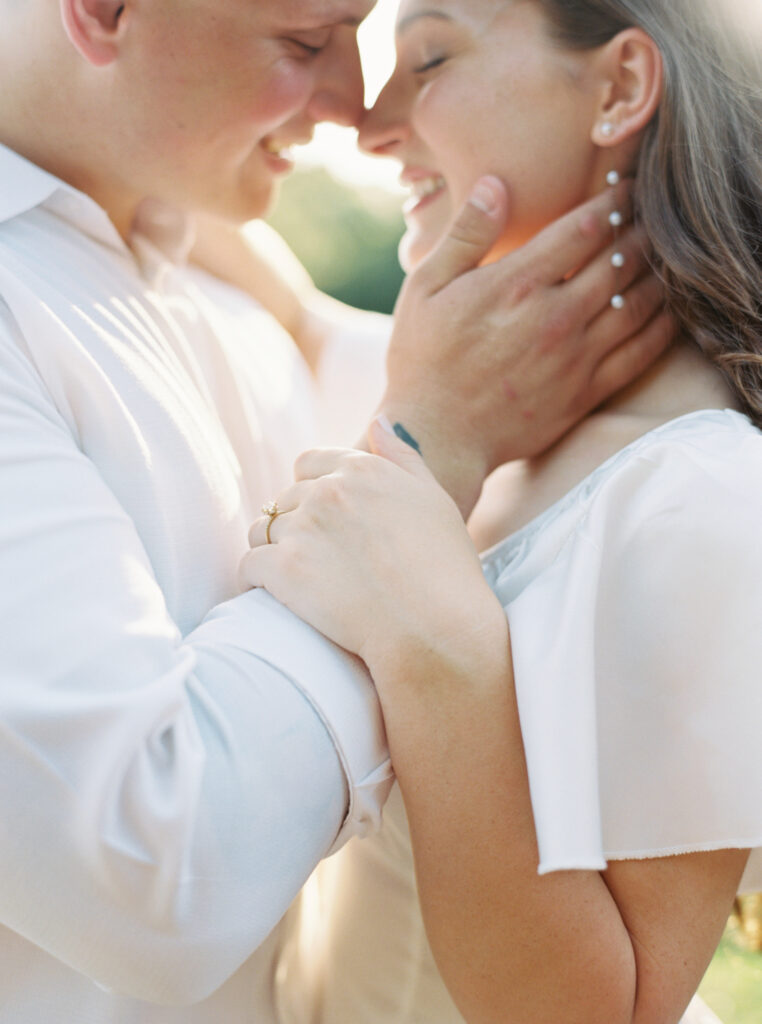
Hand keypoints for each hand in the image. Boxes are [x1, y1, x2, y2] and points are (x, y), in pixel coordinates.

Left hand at [240, 420, 502, 679]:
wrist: (436, 630)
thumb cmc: (444, 570)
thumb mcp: (433, 500)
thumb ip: (402, 456)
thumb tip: (376, 422)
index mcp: (363, 470)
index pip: (308, 464)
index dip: (310, 491)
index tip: (323, 522)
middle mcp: (329, 491)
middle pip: (284, 500)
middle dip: (295, 525)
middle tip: (318, 562)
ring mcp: (304, 528)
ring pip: (262, 530)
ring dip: (273, 550)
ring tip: (296, 579)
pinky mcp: (284, 569)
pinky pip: (249, 564)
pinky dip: (257, 579)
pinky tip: (275, 594)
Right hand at [382, 176, 673, 515]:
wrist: (434, 439)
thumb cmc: (422, 361)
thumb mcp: (424, 289)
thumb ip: (464, 234)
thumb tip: (495, 182)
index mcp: (515, 285)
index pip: (585, 228)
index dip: (613, 200)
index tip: (625, 187)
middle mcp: (554, 317)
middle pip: (621, 260)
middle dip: (642, 230)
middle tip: (655, 213)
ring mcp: (575, 358)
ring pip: (638, 303)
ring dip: (658, 272)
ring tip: (665, 254)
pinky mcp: (585, 394)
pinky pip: (640, 353)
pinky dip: (662, 326)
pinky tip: (670, 309)